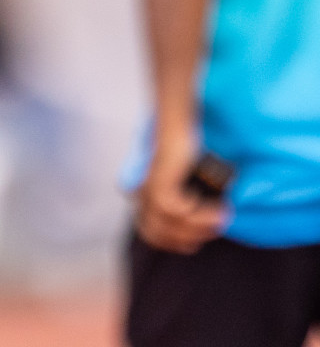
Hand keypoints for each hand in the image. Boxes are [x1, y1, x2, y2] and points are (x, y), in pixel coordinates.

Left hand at [135, 128, 226, 253]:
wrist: (177, 121)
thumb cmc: (186, 147)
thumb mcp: (185, 178)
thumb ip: (187, 196)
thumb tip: (203, 218)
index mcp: (145, 195)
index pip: (151, 234)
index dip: (174, 243)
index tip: (198, 242)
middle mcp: (143, 194)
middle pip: (158, 234)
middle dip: (189, 238)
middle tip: (215, 228)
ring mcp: (149, 189)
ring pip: (169, 226)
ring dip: (200, 227)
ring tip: (221, 215)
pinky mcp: (160, 181)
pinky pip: (177, 211)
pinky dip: (200, 215)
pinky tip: (217, 208)